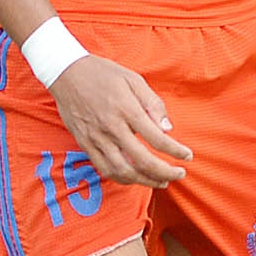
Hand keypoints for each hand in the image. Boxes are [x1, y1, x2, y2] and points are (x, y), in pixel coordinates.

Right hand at [48, 55, 191, 187]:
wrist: (67, 74)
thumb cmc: (104, 74)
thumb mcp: (134, 80)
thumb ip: (153, 104)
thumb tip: (168, 129)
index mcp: (127, 110)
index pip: (157, 138)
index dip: (175, 151)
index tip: (188, 156)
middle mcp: (112, 127)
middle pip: (141, 160)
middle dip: (164, 172)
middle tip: (179, 174)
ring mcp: (96, 138)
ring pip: (122, 170)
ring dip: (144, 181)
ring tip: (161, 181)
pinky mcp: (85, 144)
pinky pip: (104, 168)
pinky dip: (122, 178)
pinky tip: (135, 178)